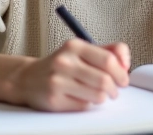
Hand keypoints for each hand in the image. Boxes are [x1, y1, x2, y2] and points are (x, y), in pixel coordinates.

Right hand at [12, 40, 129, 111]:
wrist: (27, 79)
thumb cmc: (61, 65)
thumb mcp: (81, 50)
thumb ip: (108, 50)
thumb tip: (126, 63)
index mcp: (74, 46)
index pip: (108, 59)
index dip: (121, 72)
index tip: (124, 79)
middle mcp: (64, 62)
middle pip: (104, 80)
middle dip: (115, 88)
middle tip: (115, 91)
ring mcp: (57, 81)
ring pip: (97, 95)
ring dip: (104, 98)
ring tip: (101, 95)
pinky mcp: (54, 100)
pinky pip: (84, 106)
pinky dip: (89, 104)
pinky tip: (82, 98)